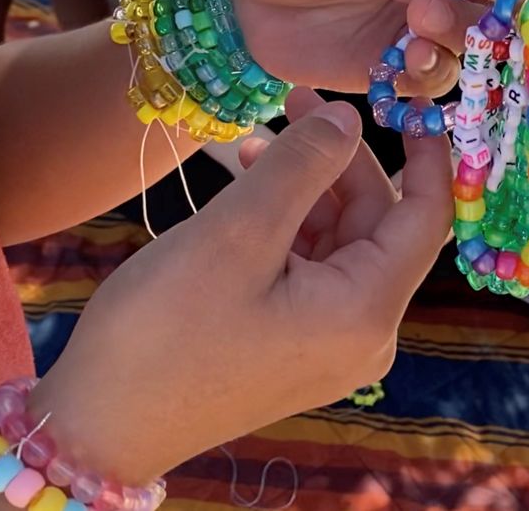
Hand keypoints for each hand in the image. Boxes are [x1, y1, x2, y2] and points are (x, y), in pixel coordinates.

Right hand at [19, 90, 450, 482]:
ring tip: (255, 144)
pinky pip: (313, 271)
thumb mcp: (236, 232)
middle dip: (343, 160)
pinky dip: (289, 226)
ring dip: (309, 189)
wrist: (101, 428)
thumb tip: (351, 119)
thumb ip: (303, 167)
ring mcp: (332, 345)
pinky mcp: (298, 347)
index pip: (426, 218)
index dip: (427, 155)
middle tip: (297, 100)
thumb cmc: (164, 331)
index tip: (409, 103)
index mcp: (367, 312)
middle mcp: (365, 335)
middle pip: (379, 226)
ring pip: (342, 244)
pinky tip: (250, 190)